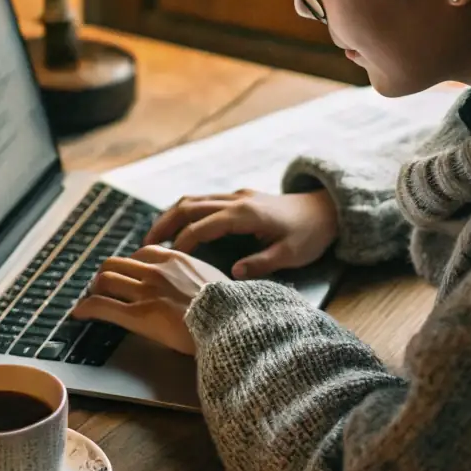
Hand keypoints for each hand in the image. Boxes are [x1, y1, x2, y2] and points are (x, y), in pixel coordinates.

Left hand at [72, 245, 228, 354]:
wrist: (230, 324)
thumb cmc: (229, 307)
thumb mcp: (215, 279)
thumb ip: (197, 274)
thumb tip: (197, 280)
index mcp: (176, 260)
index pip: (142, 252)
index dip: (129, 264)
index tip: (127, 273)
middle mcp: (156, 271)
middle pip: (116, 263)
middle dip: (106, 274)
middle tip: (102, 286)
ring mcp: (146, 292)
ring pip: (105, 280)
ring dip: (94, 289)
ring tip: (91, 298)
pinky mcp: (139, 315)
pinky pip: (103, 307)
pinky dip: (86, 308)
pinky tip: (79, 313)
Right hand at [143, 188, 338, 278]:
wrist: (327, 209)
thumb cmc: (310, 234)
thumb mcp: (291, 254)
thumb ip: (261, 263)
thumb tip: (232, 274)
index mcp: (245, 214)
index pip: (203, 226)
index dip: (182, 243)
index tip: (167, 261)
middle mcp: (236, 200)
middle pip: (189, 206)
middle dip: (163, 225)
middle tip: (143, 246)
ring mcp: (236, 196)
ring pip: (193, 200)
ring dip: (170, 216)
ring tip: (153, 237)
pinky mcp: (239, 198)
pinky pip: (203, 201)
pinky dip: (184, 213)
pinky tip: (177, 229)